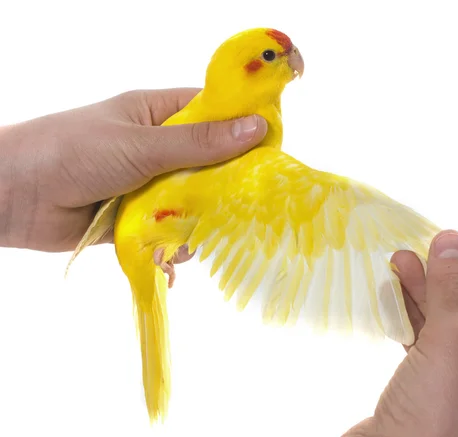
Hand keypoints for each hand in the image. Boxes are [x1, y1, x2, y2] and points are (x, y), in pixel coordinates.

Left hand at [0, 89, 266, 250]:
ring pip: (192, 202)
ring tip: (194, 236)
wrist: (10, 195)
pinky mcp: (136, 218)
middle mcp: (157, 147)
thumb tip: (256, 129)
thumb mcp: (142, 144)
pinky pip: (168, 230)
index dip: (243, 128)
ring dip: (196, 221)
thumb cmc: (72, 150)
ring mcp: (147, 184)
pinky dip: (173, 245)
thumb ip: (199, 144)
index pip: (213, 114)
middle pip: (209, 164)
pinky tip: (173, 258)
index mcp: (158, 114)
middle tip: (242, 204)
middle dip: (223, 186)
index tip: (271, 150)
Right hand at [345, 231, 457, 436]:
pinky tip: (395, 289)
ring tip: (402, 259)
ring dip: (432, 291)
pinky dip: (416, 315)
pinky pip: (435, 342)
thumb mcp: (453, 349)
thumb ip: (455, 291)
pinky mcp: (440, 392)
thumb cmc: (438, 425)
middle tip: (433, 247)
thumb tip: (451, 242)